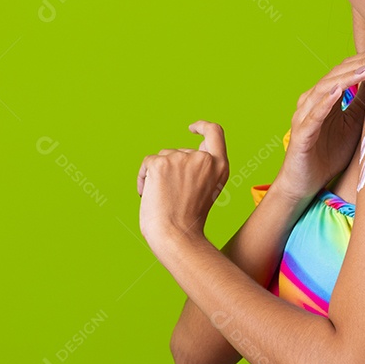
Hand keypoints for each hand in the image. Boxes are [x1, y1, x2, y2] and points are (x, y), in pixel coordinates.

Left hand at [137, 120, 229, 256]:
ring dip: (157, 176)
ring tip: (162, 199)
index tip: (192, 128)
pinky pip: (147, 164)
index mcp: (220, 167)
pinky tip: (148, 195)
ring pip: (162, 158)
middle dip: (170, 170)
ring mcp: (182, 159)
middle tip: (171, 197)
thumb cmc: (189, 221)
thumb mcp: (207, 190)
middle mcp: (203, 159)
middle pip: (180, 152)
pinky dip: (144, 179)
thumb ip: (202, 169)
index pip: (215, 132)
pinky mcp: (161, 163)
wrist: (176, 236)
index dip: (203, 127)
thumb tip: (186, 153)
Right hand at [274, 41, 364, 204]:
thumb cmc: (329, 154)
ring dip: (346, 78)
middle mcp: (312, 102)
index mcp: (325, 98)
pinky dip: (325, 101)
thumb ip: (361, 103)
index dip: (364, 61)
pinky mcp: (301, 134)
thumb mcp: (353, 124)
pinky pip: (313, 115)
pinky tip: (339, 92)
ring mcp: (304, 116)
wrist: (306, 184)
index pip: (345, 72)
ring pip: (325, 90)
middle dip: (360, 63)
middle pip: (336, 75)